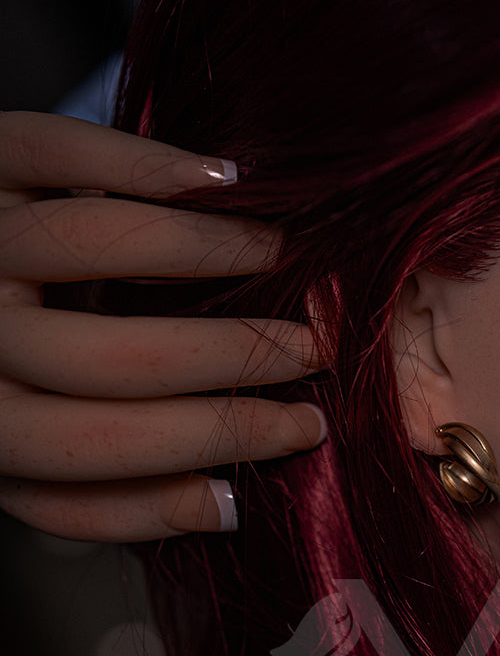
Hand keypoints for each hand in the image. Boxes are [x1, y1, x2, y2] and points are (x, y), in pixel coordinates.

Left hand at [0, 112, 323, 540]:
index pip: (106, 446)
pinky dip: (148, 161)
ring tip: (280, 251)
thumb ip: (122, 501)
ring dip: (208, 248)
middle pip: (113, 355)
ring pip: (94, 241)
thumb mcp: (43, 469)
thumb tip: (228, 506)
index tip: (308, 426)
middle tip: (315, 346)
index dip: (218, 438)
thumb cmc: (22, 388)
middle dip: (234, 354)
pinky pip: (56, 149)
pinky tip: (224, 179)